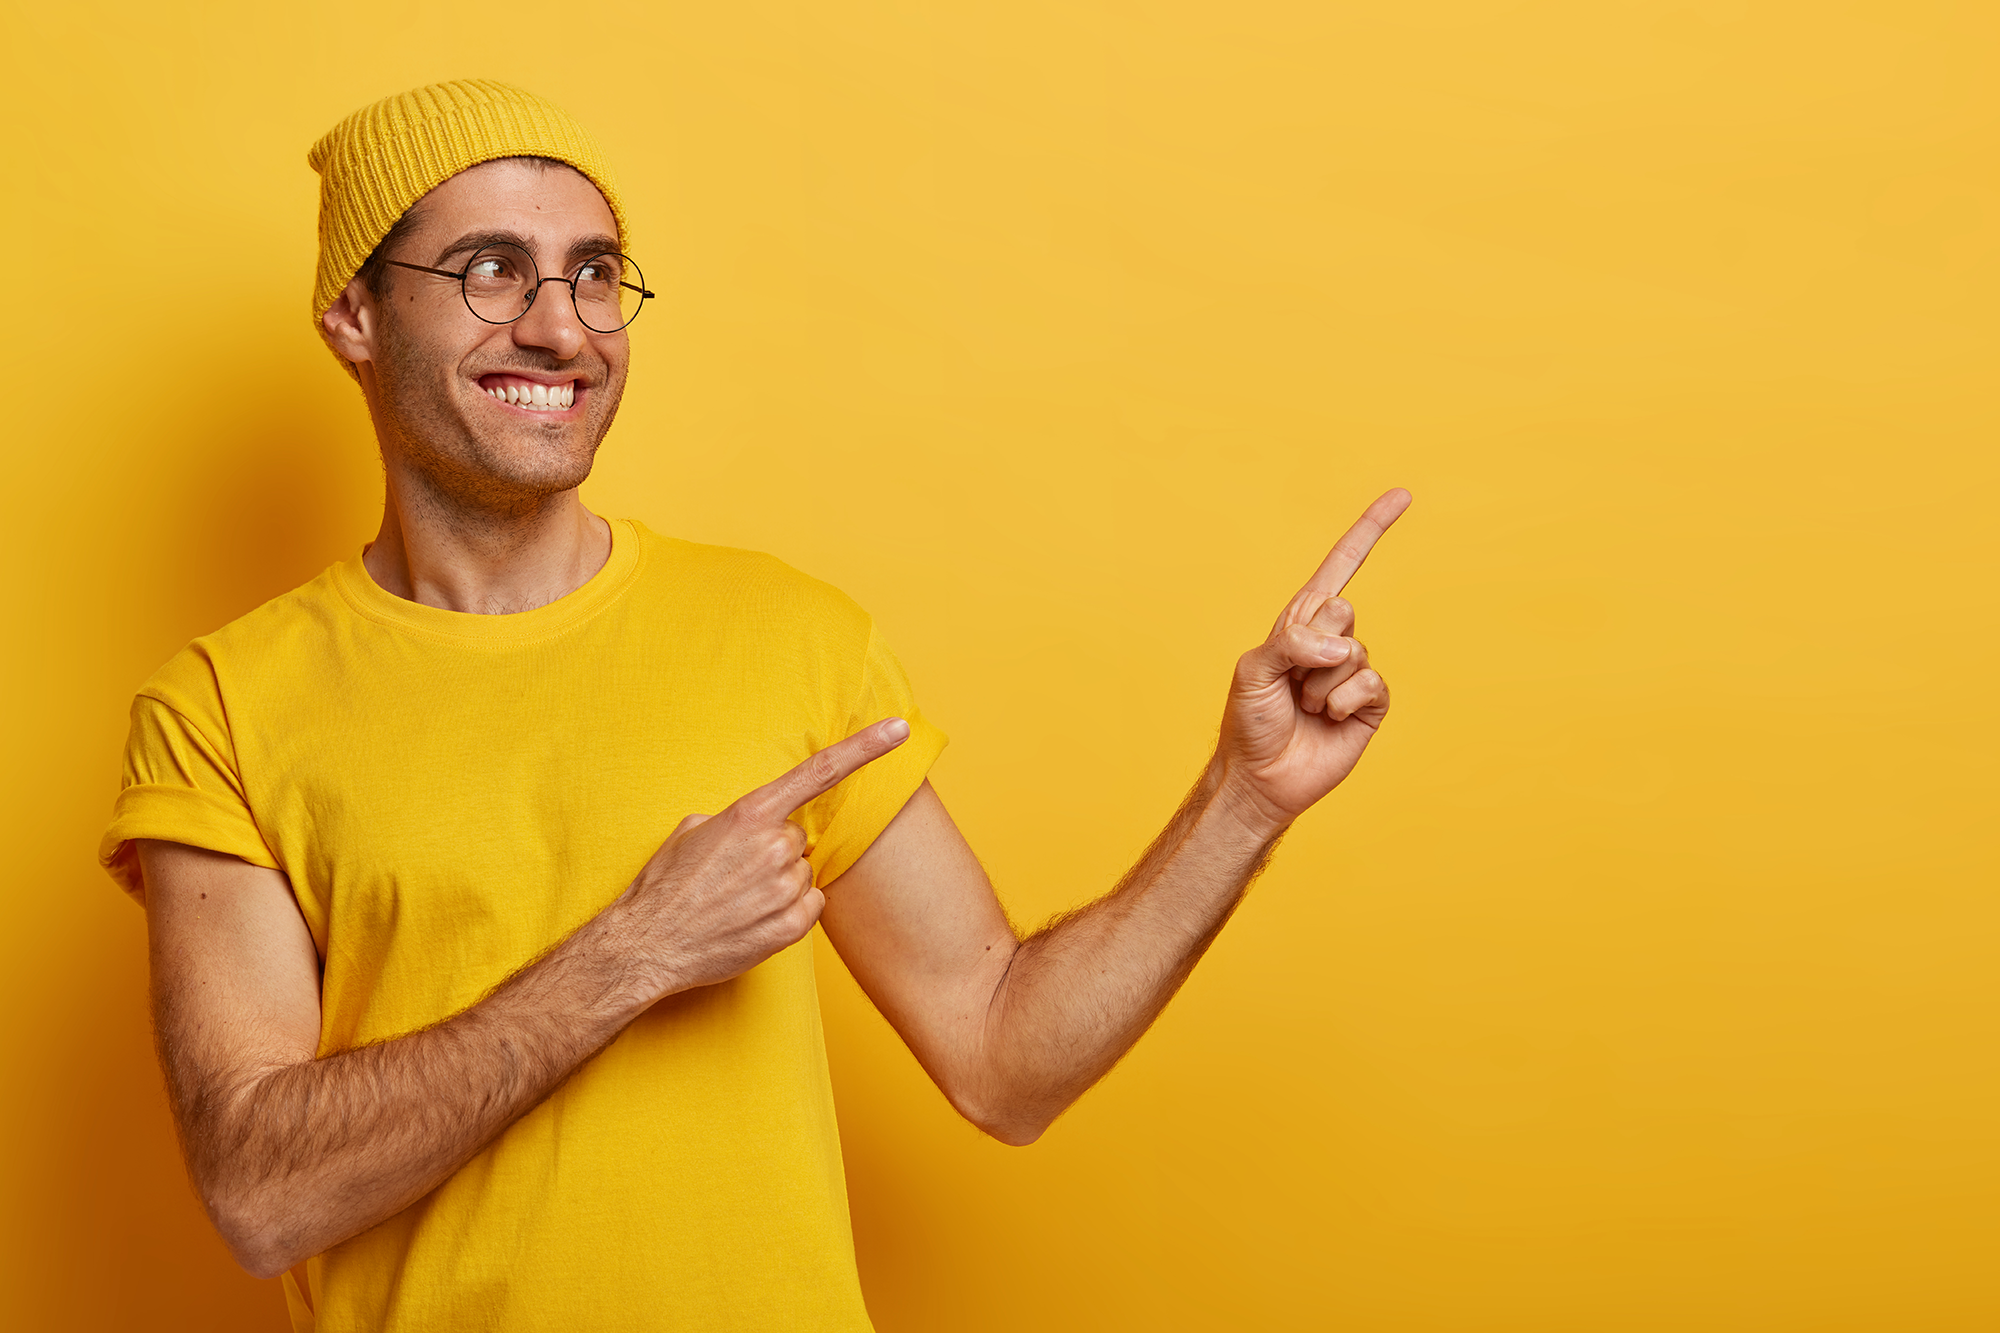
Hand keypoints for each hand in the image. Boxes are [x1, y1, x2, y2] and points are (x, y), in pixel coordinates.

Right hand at [618, 717, 910, 996]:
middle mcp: (774, 846)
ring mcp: (784, 887)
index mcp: (750, 814)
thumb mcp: (693, 830)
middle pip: (799, 838)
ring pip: (804, 873)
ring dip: (780, 883)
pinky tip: (753, 918)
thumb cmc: (666, 885)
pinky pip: (812, 904)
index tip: (900, 728)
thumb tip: (763, 822)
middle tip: (736, 873)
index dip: (865, 747)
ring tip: (738, 900)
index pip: (820, 771)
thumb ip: (740, 818)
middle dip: (775, 851)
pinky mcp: (791, 927)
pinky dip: (789, 910)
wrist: (647, 945)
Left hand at [1216, 488, 1410, 835]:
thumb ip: (1291, 642)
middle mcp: (1331, 641)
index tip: (1403, 496)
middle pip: (1343, 610)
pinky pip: (1370, 683)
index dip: (1371, 530)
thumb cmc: (1249, 721)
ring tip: (1303, 707)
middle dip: (1311, 646)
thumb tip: (1342, 645)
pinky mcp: (1370, 704)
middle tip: (1291, 679)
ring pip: (1354, 652)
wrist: (1261, 777)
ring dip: (1319, 683)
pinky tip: (1327, 719)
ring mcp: (1353, 672)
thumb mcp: (1253, 669)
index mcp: (1300, 622)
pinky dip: (1342, 701)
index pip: (1341, 566)